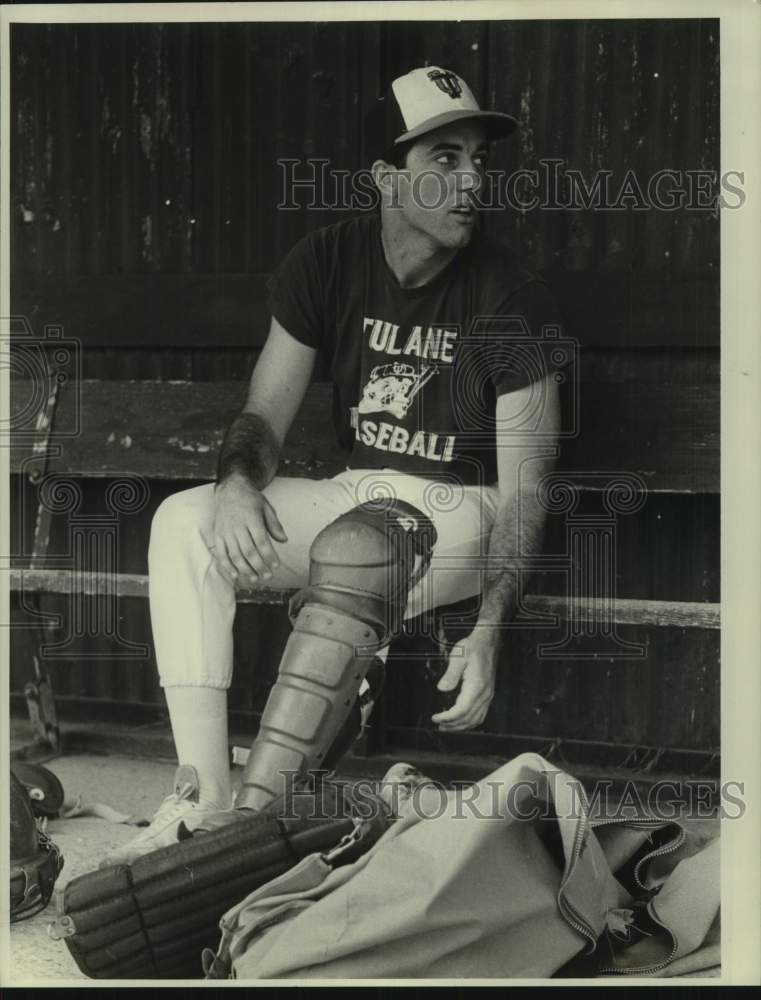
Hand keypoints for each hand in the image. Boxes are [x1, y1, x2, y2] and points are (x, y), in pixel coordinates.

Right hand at [204, 473, 287, 587]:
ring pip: (235, 555)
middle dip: (259, 566)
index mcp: (251, 518)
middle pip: (248, 551)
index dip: (269, 555)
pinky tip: (235, 575)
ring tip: (255, 579)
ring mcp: (226, 532)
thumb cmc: (251, 500)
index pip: (261, 541)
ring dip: (245, 570)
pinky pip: (221, 554)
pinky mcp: (218, 536)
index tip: (276, 566)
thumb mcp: (266, 507)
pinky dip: (227, 566)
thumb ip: (274, 524)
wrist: (230, 490)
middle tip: (268, 576)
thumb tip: (284, 540)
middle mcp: (237, 526)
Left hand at [430, 630, 498, 731]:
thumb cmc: (472, 647)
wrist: (487, 642)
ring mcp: (488, 695)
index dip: (448, 718)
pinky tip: (461, 721)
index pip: (462, 710)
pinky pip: (481, 714)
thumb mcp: (458, 656)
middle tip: (438, 725)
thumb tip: (442, 689)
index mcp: (476, 686)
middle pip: (469, 718)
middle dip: (452, 725)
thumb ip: (450, 674)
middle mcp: (484, 694)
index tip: (436, 718)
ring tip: (447, 727)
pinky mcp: (488, 694)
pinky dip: (470, 722)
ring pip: (476, 719)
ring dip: (461, 726)